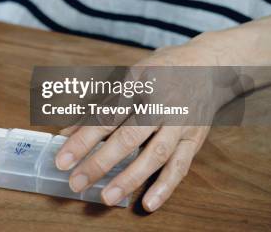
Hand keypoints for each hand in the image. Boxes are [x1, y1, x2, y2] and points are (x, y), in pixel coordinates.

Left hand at [55, 35, 236, 211]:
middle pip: (127, 136)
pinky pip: (180, 166)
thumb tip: (66, 132)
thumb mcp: (127, 78)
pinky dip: (165, 186)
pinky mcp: (195, 138)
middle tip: (76, 182)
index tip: (62, 159)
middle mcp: (160, 104)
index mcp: (137, 85)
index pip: (105, 116)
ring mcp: (180, 122)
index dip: (82, 139)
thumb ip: (97, 107)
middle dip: (100, 162)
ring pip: (155, 154)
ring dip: (130, 178)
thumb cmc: (159, 71)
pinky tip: (148, 203)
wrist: (208, 66)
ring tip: (107, 197)